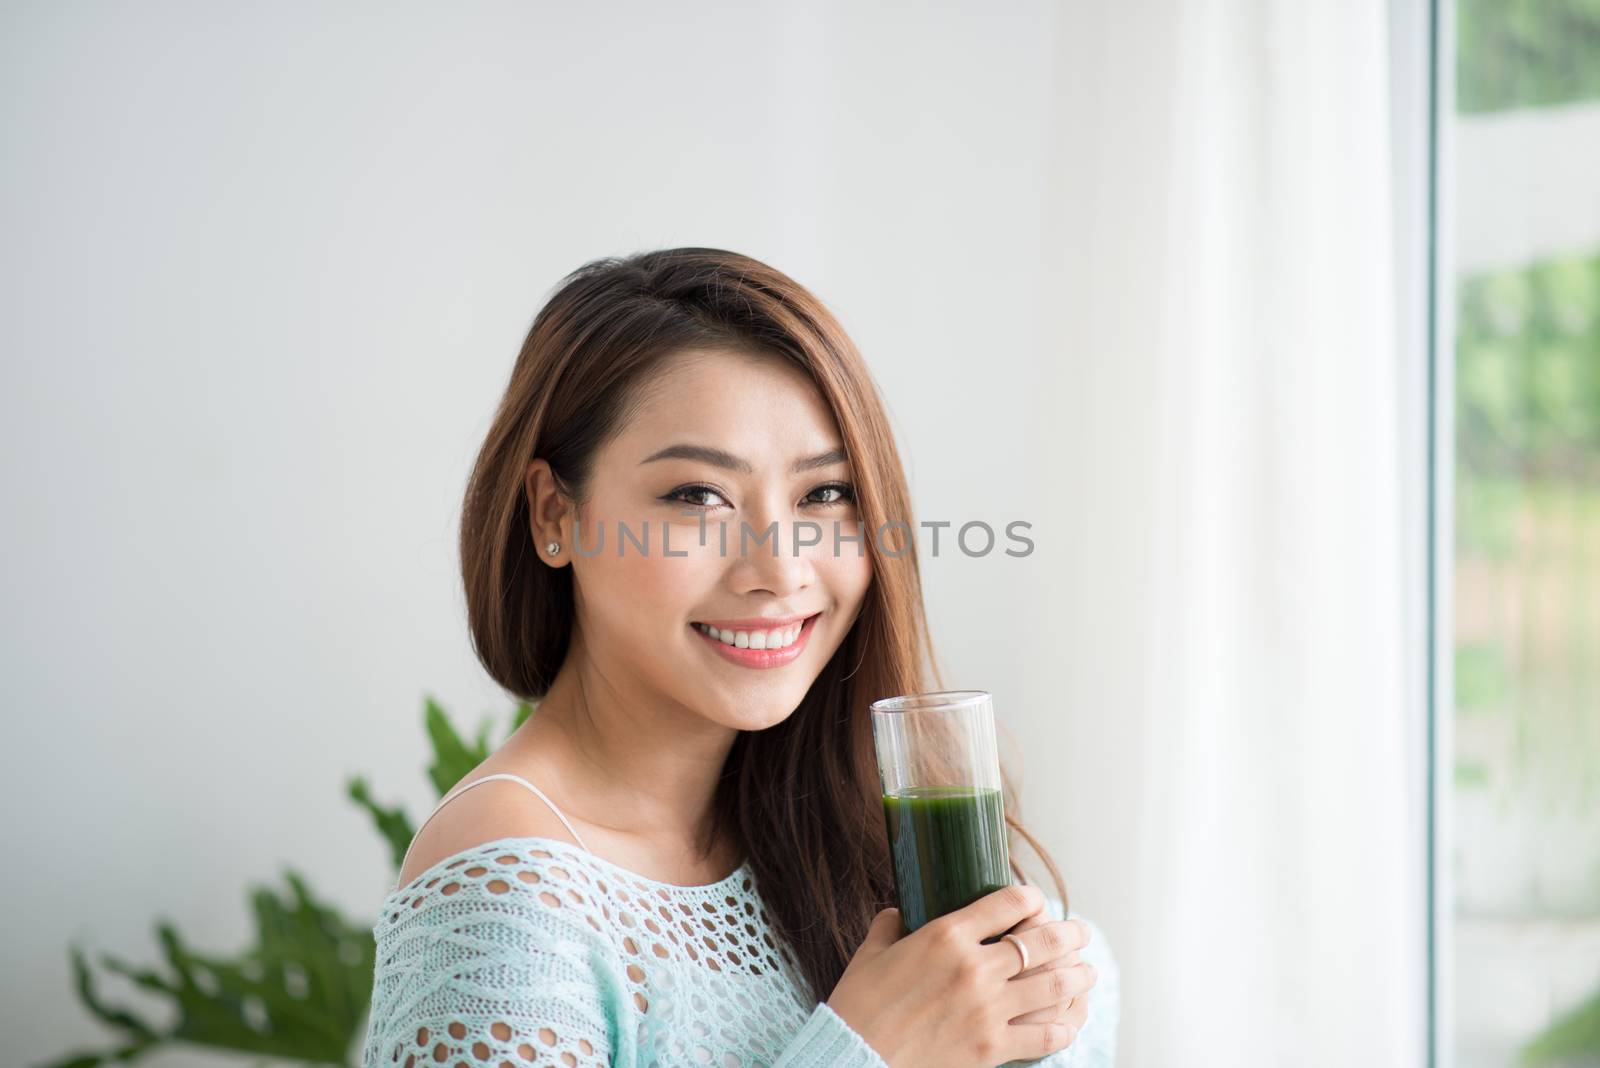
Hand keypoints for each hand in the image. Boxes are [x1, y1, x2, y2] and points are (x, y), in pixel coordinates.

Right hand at [824, 884, 1085, 1067]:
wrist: (854, 1057)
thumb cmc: (858, 1004)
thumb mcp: (870, 954)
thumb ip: (889, 927)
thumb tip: (896, 913)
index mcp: (945, 935)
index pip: (1008, 903)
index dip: (1031, 898)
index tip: (1037, 901)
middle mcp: (974, 967)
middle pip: (1042, 943)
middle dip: (1070, 935)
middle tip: (1081, 932)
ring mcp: (987, 1008)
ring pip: (1053, 986)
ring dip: (1078, 976)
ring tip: (1088, 972)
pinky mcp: (992, 1046)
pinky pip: (1044, 1035)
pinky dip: (1063, 1026)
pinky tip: (1069, 1021)